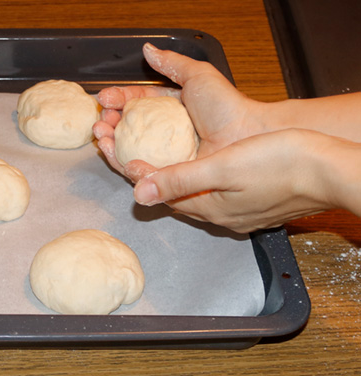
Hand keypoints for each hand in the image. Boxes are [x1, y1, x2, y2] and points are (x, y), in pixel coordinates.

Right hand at [93, 43, 264, 181]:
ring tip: (99, 135)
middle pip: (129, 130)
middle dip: (109, 124)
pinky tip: (110, 151)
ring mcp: (167, 157)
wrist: (246, 138)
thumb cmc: (228, 108)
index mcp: (173, 111)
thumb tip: (147, 49)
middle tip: (99, 120)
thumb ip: (172, 63)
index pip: (139, 104)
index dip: (120, 100)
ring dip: (109, 143)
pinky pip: (140, 172)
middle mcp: (167, 135)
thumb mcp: (198, 77)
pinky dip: (120, 162)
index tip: (105, 98)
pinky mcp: (168, 179)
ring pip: (129, 151)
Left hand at [133, 129, 341, 232]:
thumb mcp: (223, 167)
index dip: (139, 175)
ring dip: (175, 179)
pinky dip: (200, 180)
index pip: (162, 194)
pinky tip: (201, 167)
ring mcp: (241, 212)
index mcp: (211, 208)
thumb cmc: (283, 163)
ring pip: (196, 196)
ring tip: (159, 160)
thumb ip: (180, 179)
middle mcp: (223, 216)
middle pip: (176, 197)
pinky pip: (216, 194)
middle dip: (152, 178)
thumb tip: (138, 193)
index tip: (120, 154)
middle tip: (132, 155)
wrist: (333, 170)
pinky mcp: (256, 203)